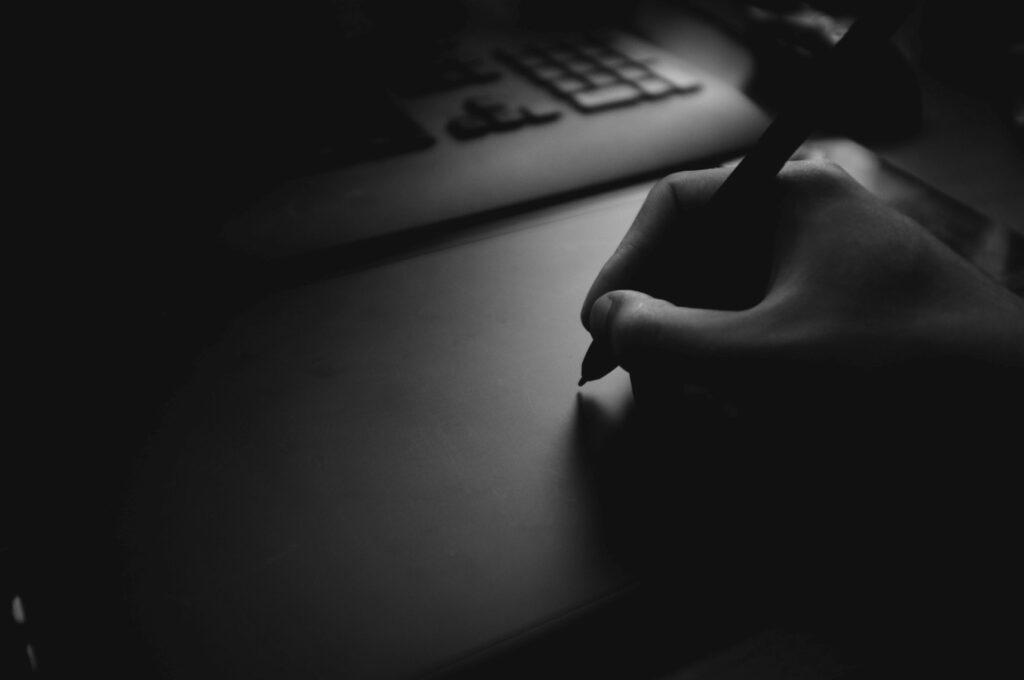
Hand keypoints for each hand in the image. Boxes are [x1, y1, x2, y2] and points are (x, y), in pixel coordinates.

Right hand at [581, 160, 1023, 391]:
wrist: (1015, 419)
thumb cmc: (903, 370)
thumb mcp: (765, 357)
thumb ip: (669, 339)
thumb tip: (611, 320)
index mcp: (789, 197)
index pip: (675, 205)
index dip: (627, 262)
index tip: (602, 322)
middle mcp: (804, 225)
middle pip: (693, 258)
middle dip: (660, 320)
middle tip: (637, 373)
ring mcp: (821, 275)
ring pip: (720, 304)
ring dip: (694, 355)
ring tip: (692, 403)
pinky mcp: (833, 323)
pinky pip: (756, 336)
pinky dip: (732, 373)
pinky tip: (737, 412)